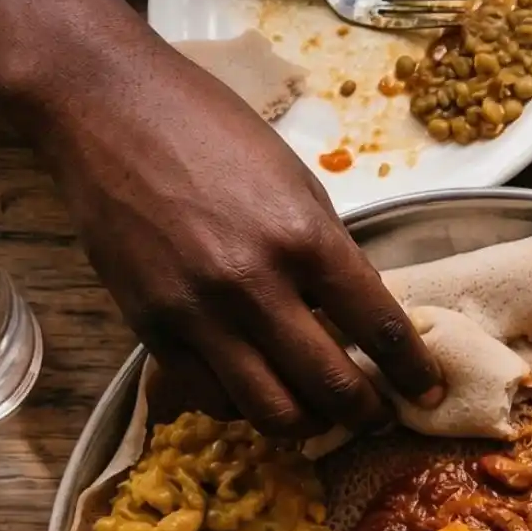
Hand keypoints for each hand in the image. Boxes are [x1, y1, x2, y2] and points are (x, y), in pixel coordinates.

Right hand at [15, 25, 442, 435]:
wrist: (104, 107)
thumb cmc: (209, 130)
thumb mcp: (294, 181)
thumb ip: (327, 251)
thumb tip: (357, 314)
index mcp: (304, 237)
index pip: (381, 328)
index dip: (413, 373)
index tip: (427, 392)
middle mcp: (253, 283)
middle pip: (331, 386)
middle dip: (367, 413)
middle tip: (378, 415)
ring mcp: (198, 311)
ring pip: (270, 411)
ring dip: (307, 424)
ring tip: (320, 414)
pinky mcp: (151, 327)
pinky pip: (210, 396)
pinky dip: (243, 406)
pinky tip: (257, 390)